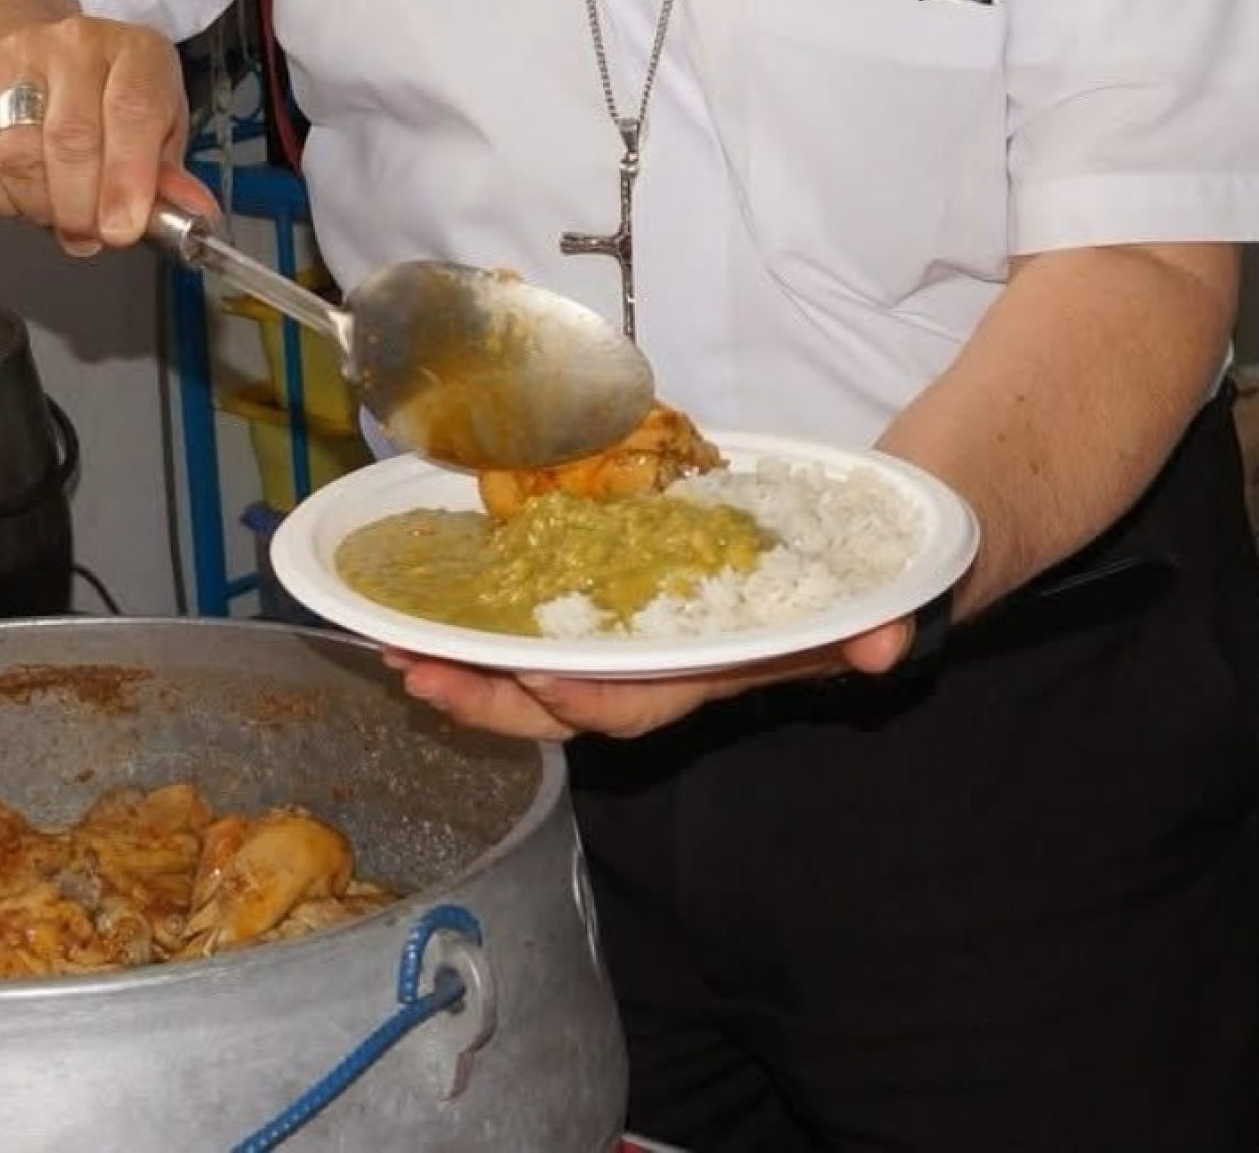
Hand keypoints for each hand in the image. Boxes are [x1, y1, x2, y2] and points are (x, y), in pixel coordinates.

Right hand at [0, 17, 217, 255]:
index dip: (128, 179)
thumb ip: (170, 176)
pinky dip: (1, 201)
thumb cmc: (110, 103)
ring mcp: (15, 59)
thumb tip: (195, 214)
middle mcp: (75, 43)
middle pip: (71, 139)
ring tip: (62, 218)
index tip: (123, 228)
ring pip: (20, 157)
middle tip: (92, 236)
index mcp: (135, 51)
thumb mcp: (157, 131)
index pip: (132, 110)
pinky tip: (23, 197)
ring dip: (43, 209)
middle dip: (82, 208)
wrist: (40, 64)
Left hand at [380, 614, 918, 741]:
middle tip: (415, 674)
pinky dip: (484, 631)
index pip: (635, 702)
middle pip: (560, 708)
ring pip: (535, 681)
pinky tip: (430, 614)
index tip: (525, 666)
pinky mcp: (613, 607)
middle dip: (487, 701)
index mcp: (711, 674)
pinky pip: (538, 633)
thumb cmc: (859, 589)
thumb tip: (886, 643)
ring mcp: (632, 643)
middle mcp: (661, 670)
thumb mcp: (879, 603)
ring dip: (466, 673)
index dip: (581, 693)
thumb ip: (878, 625)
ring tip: (394, 651)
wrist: (864, 570)